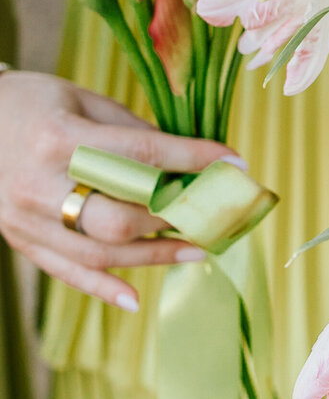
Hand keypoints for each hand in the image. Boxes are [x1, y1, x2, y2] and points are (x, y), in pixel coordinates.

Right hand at [0, 72, 242, 309]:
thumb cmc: (34, 102)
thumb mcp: (82, 99)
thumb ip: (132, 132)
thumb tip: (188, 163)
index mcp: (58, 137)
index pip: (140, 156)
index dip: (194, 161)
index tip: (236, 163)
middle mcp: (39, 183)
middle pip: (120, 216)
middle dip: (178, 218)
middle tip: (221, 212)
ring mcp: (25, 218)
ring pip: (100, 252)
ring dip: (156, 256)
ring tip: (201, 250)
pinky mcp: (19, 239)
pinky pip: (65, 272)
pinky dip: (102, 288)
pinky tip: (136, 299)